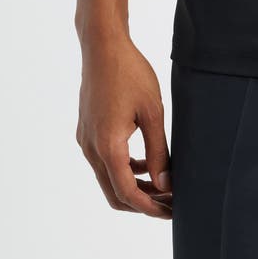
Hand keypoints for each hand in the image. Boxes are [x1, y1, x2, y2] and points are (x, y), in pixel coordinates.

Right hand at [76, 36, 171, 217]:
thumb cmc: (130, 73)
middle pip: (114, 193)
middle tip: (171, 203)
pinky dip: (124, 169)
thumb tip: (165, 183)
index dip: (149, 207)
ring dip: (134, 187)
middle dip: (143, 202)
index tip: (171, 211)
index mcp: (108, 146)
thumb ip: (158, 151)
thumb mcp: (152, 112)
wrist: (103, 47)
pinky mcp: (87, 131)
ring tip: (164, 185)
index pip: (126, 193)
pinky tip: (147, 163)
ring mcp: (86, 140)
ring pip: (109, 178)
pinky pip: (105, 161)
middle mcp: (91, 148)